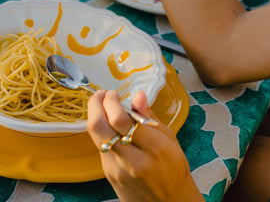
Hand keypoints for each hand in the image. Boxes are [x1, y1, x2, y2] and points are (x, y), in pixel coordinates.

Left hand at [87, 90, 203, 201]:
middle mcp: (132, 160)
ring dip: (96, 116)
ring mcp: (117, 169)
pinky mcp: (109, 175)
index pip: (121, 119)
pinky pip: (100, 146)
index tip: (114, 93)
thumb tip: (137, 95)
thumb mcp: (170, 140)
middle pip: (99, 127)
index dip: (112, 102)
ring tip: (104, 106)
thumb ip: (149, 118)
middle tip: (102, 95)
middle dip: (95, 104)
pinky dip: (103, 131)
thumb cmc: (174, 170)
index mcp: (154, 148)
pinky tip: (111, 126)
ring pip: (95, 136)